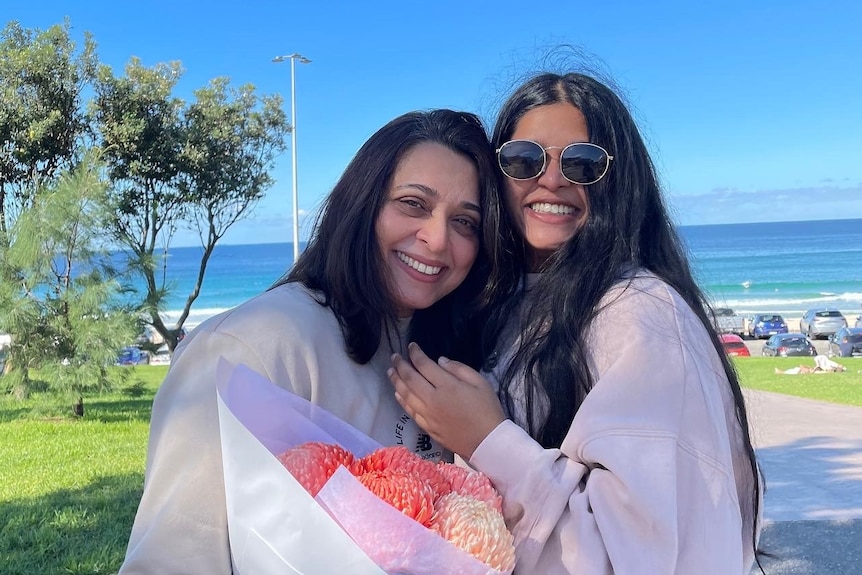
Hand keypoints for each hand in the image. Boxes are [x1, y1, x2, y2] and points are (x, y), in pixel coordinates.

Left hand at [388, 342, 505, 458]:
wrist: (487, 443)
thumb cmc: (487, 410)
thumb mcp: (481, 383)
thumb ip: (459, 369)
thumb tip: (440, 361)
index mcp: (447, 386)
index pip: (424, 366)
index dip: (415, 354)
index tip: (411, 346)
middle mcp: (433, 400)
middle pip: (410, 379)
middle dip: (400, 365)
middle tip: (394, 356)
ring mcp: (428, 415)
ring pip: (406, 395)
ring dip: (396, 382)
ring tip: (390, 372)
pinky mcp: (427, 427)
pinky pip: (410, 411)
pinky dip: (402, 401)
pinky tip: (397, 394)